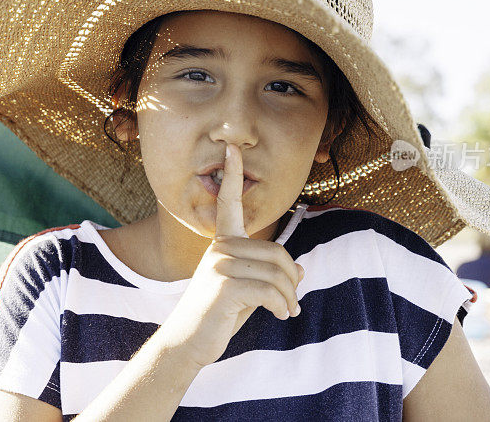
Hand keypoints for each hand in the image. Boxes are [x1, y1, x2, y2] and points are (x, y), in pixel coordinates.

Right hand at [157, 143, 304, 368]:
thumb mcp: (246, 290)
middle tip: (293, 303)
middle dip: (291, 280)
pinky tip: (280, 316)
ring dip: (289, 297)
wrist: (189, 342)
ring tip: (288, 312)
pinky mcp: (224, 285)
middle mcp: (219, 248)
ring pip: (277, 273)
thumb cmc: (218, 315)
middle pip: (276, 253)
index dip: (232, 174)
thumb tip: (300, 271)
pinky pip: (270, 290)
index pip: (228, 202)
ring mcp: (220, 265)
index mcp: (222, 242)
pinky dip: (282, 305)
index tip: (232, 148)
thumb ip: (268, 275)